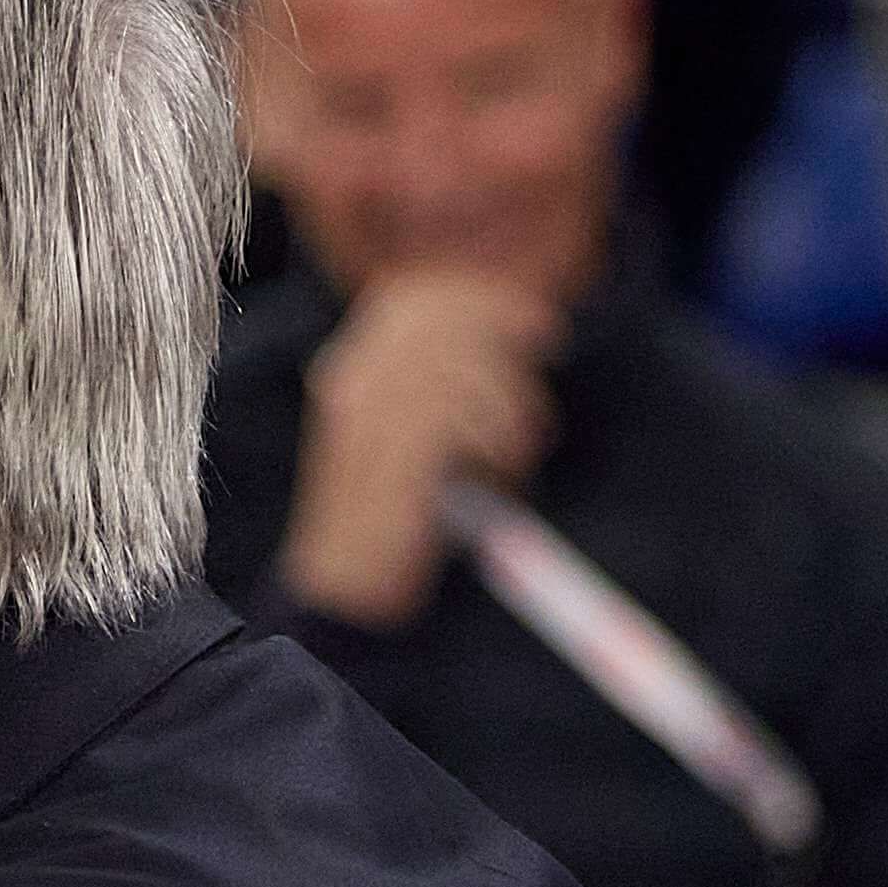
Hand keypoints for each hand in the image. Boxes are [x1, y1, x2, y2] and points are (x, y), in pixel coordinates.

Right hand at [280, 271, 560, 627]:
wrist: (346, 586)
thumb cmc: (389, 521)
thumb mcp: (409, 439)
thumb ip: (441, 390)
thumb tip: (510, 345)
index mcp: (351, 369)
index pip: (421, 300)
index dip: (486, 304)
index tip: (538, 327)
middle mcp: (354, 378)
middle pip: (451, 323)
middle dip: (510, 349)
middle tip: (541, 381)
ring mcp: (369, 411)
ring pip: (467, 370)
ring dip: (511, 411)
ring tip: (516, 458)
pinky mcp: (391, 448)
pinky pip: (464, 418)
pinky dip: (498, 446)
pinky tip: (500, 477)